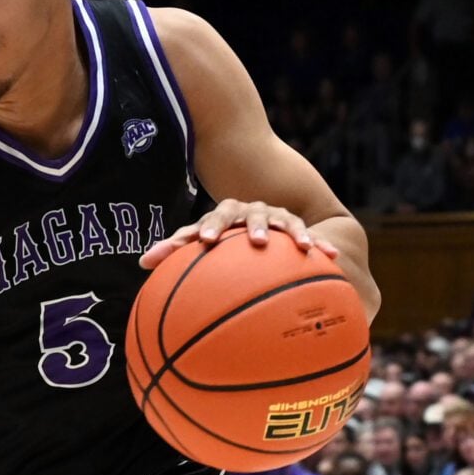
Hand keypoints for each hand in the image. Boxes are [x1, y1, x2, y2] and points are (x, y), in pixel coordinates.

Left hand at [141, 201, 336, 268]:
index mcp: (224, 215)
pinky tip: (331, 256)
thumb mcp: (199, 245)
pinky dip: (319, 244)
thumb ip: (174, 251)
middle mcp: (250, 212)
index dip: (210, 227)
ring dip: (291, 231)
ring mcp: (275, 217)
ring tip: (299, 246)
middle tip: (255, 240)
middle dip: (254, 225)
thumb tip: (141, 262)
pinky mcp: (294, 228)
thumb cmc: (220, 239)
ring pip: (284, 221)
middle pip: (251, 214)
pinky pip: (309, 236)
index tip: (205, 241)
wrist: (252, 222)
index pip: (214, 218)